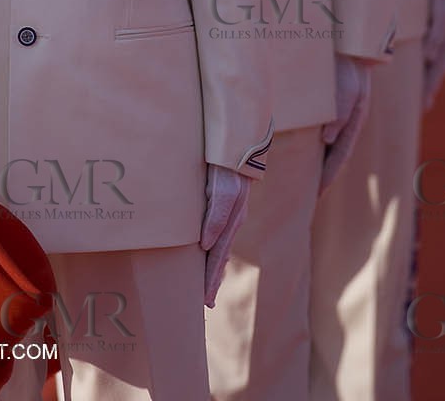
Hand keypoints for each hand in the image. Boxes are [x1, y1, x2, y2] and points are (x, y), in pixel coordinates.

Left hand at [200, 165, 250, 307]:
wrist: (239, 140)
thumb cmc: (225, 160)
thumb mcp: (222, 186)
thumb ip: (216, 215)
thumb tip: (206, 245)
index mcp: (231, 216)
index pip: (218, 255)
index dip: (211, 277)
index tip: (205, 299)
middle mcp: (235, 216)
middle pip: (221, 254)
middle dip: (213, 278)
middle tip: (206, 303)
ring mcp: (235, 210)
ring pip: (224, 245)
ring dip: (216, 267)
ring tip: (208, 288)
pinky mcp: (233, 204)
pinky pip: (226, 232)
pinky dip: (220, 250)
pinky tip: (215, 256)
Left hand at [319, 57, 371, 192]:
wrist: (351, 43)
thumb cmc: (348, 65)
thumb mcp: (346, 89)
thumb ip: (339, 115)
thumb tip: (327, 141)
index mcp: (355, 122)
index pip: (340, 156)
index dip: (329, 176)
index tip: (317, 194)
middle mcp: (350, 122)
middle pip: (336, 154)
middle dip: (325, 174)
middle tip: (311, 194)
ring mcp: (343, 114)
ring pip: (331, 144)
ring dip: (321, 160)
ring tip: (307, 177)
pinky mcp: (335, 105)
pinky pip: (325, 130)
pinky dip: (317, 143)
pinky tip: (307, 147)